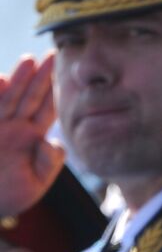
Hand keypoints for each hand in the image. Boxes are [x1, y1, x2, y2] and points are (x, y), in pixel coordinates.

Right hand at [0, 53, 65, 217]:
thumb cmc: (6, 198)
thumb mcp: (34, 185)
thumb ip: (49, 163)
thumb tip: (53, 141)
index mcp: (30, 137)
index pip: (46, 109)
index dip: (55, 91)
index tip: (66, 73)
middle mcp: (12, 128)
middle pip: (29, 97)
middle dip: (39, 76)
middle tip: (51, 54)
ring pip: (7, 100)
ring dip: (17, 81)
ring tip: (28, 60)